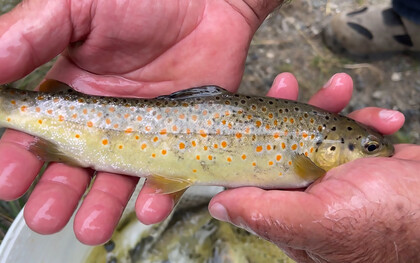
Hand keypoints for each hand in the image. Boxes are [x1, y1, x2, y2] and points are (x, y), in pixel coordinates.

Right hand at [0, 0, 280, 244]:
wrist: (207, 3)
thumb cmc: (142, 0)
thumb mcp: (75, 9)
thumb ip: (29, 37)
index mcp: (71, 93)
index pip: (36, 134)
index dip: (19, 156)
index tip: (9, 176)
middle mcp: (103, 120)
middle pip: (73, 168)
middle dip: (57, 194)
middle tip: (48, 215)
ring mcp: (143, 134)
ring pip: (116, 181)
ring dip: (102, 208)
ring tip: (90, 227)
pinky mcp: (179, 140)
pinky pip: (167, 176)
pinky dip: (158, 194)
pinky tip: (149, 205)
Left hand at [209, 80, 417, 260]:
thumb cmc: (388, 227)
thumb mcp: (320, 221)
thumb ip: (266, 214)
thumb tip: (217, 207)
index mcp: (290, 210)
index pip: (256, 171)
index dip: (250, 137)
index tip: (252, 106)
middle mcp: (309, 193)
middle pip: (285, 144)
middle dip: (287, 110)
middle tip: (288, 82)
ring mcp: (336, 176)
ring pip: (320, 131)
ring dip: (331, 105)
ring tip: (342, 86)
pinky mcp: (364, 162)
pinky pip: (357, 132)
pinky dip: (370, 119)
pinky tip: (384, 118)